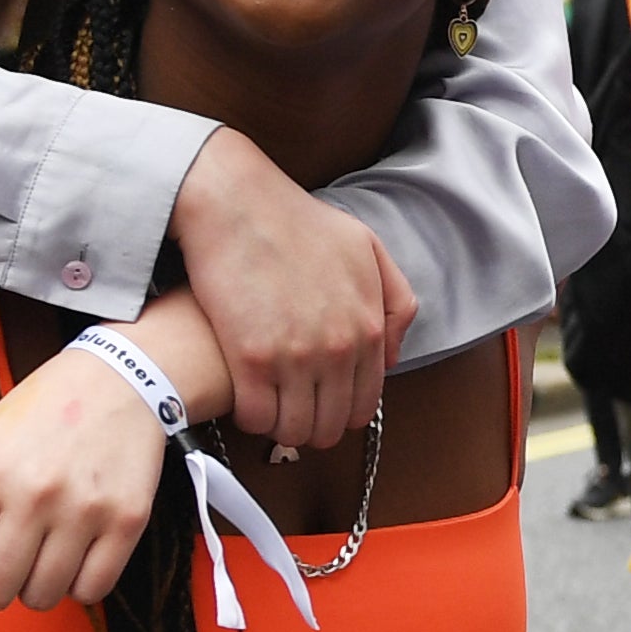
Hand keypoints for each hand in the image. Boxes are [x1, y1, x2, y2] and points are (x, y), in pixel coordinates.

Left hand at [0, 339, 167, 618]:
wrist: (115, 381)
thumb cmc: (34, 421)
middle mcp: (33, 494)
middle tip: (0, 565)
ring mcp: (84, 509)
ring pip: (42, 597)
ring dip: (34, 587)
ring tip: (40, 554)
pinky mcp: (128, 520)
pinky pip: (91, 590)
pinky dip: (77, 584)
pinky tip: (74, 554)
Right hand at [172, 128, 413, 458]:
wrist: (236, 203)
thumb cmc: (298, 221)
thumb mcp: (366, 249)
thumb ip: (394, 303)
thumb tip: (390, 357)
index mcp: (367, 327)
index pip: (363, 403)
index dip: (340, 413)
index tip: (320, 406)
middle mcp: (338, 349)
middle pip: (330, 424)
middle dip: (312, 426)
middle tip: (290, 412)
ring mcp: (296, 356)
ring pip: (295, 429)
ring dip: (280, 427)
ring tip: (267, 410)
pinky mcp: (251, 358)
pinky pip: (257, 417)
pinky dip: (251, 418)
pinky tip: (243, 401)